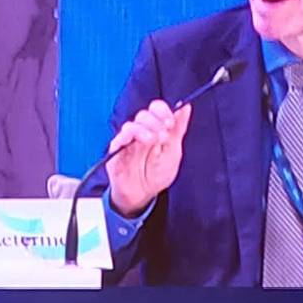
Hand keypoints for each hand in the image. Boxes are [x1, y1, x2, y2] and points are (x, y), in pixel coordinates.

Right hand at [103, 99, 192, 217]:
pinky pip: (118, 139)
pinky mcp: (116, 152)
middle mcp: (140, 132)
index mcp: (154, 129)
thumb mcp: (173, 151)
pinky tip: (137, 142)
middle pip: (144, 114)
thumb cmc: (156, 175)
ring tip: (153, 141)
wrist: (143, 195)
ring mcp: (127, 141)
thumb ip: (178, 128)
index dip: (163, 111)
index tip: (170, 122)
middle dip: (156, 122)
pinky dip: (127, 136)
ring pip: (131, 124)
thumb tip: (186, 107)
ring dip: (144, 129)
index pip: (156, 109)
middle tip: (164, 135)